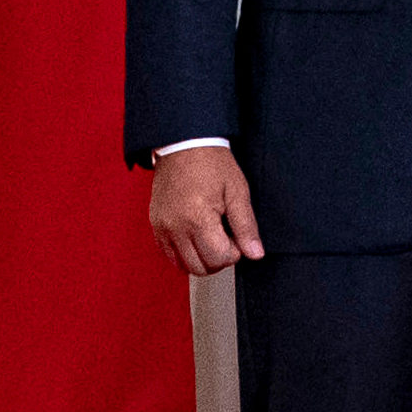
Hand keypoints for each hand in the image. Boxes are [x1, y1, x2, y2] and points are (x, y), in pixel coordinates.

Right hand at [148, 144, 263, 277]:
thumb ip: (246, 226)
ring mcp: (162, 228)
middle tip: (226, 238)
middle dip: (218, 258)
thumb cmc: (211, 163)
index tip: (237, 236)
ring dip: (201, 259)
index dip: (234, 252)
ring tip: (211, 236)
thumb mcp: (237, 191)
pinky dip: (184, 253)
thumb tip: (255, 254)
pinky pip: (169, 255)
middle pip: (200, 268)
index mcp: (197, 218)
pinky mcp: (156, 225)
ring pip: (183, 265)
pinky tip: (196, 236)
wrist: (184, 143)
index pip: (218, 258)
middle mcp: (175, 227)